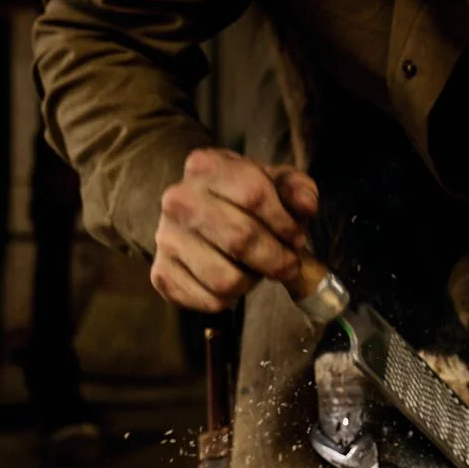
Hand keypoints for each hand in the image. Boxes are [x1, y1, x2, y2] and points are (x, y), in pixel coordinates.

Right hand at [150, 148, 318, 312]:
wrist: (195, 216)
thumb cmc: (242, 200)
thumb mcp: (273, 183)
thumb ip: (296, 189)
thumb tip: (306, 205)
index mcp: (207, 166)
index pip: (254, 194)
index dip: (284, 223)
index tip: (297, 238)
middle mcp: (179, 199)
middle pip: (240, 238)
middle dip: (276, 259)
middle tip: (289, 264)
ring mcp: (165, 238)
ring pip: (225, 278)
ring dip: (252, 282)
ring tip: (256, 271)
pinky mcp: (162, 274)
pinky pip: (209, 301)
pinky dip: (231, 300)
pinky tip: (234, 282)